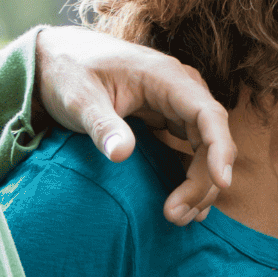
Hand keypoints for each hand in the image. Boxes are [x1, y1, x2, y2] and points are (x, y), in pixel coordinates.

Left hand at [33, 26, 234, 224]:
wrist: (56, 59)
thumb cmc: (70, 73)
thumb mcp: (79, 99)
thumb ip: (102, 126)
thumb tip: (121, 154)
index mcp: (166, 77)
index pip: (208, 114)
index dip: (220, 149)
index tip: (221, 182)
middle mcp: (181, 91)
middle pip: (211, 138)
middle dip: (203, 180)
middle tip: (176, 214)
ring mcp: (176, 106)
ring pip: (204, 148)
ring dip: (198, 184)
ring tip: (177, 216)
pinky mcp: (167, 121)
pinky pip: (190, 151)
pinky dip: (189, 178)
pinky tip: (183, 204)